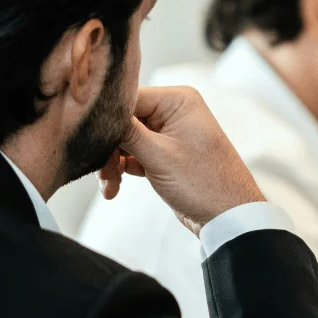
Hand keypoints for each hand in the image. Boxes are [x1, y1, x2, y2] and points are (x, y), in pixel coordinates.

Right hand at [98, 86, 264, 235]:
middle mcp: (175, 111)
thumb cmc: (204, 184)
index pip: (127, 99)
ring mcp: (170, 133)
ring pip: (125, 140)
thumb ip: (126, 132)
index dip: (107, 121)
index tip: (90, 140)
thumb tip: (97, 113)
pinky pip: (134, 154)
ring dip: (113, 163)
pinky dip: (122, 169)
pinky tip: (114, 188)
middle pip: (124, 120)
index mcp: (179, 100)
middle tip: (102, 172)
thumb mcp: (158, 155)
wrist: (228, 218)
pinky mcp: (165, 154)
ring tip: (109, 185)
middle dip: (109, 148)